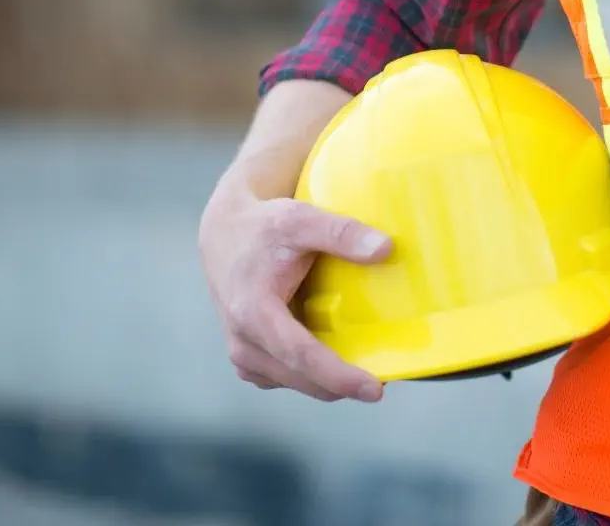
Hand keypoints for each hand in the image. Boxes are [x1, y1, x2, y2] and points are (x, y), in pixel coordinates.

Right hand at [199, 181, 391, 401]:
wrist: (224, 235)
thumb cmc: (261, 227)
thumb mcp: (300, 220)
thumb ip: (341, 233)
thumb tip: (385, 249)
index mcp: (252, 312)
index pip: (300, 355)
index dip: (339, 376)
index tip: (374, 389)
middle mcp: (243, 341)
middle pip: (301, 377)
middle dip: (342, 385)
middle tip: (382, 385)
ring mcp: (243, 355)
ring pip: (294, 382)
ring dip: (327, 382)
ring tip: (364, 370)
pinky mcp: (249, 359)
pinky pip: (286, 377)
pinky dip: (311, 375)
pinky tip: (335, 358)